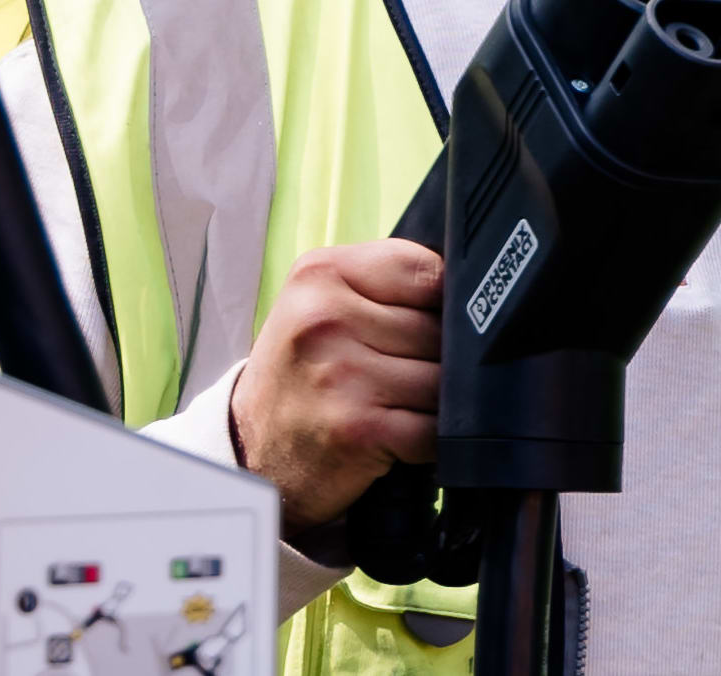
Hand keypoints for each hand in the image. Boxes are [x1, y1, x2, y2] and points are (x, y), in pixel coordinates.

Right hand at [229, 239, 443, 527]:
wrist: (250, 449)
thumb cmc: (301, 370)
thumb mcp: (323, 302)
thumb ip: (386, 285)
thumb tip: (470, 289)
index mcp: (320, 275)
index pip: (429, 270)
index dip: (444, 301)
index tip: (427, 322)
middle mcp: (326, 319)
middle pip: (441, 328)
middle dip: (438, 355)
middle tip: (400, 371)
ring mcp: (341, 375)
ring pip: (444, 379)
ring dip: (436, 400)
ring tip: (396, 403)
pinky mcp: (357, 428)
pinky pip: (433, 429)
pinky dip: (428, 438)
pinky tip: (397, 434)